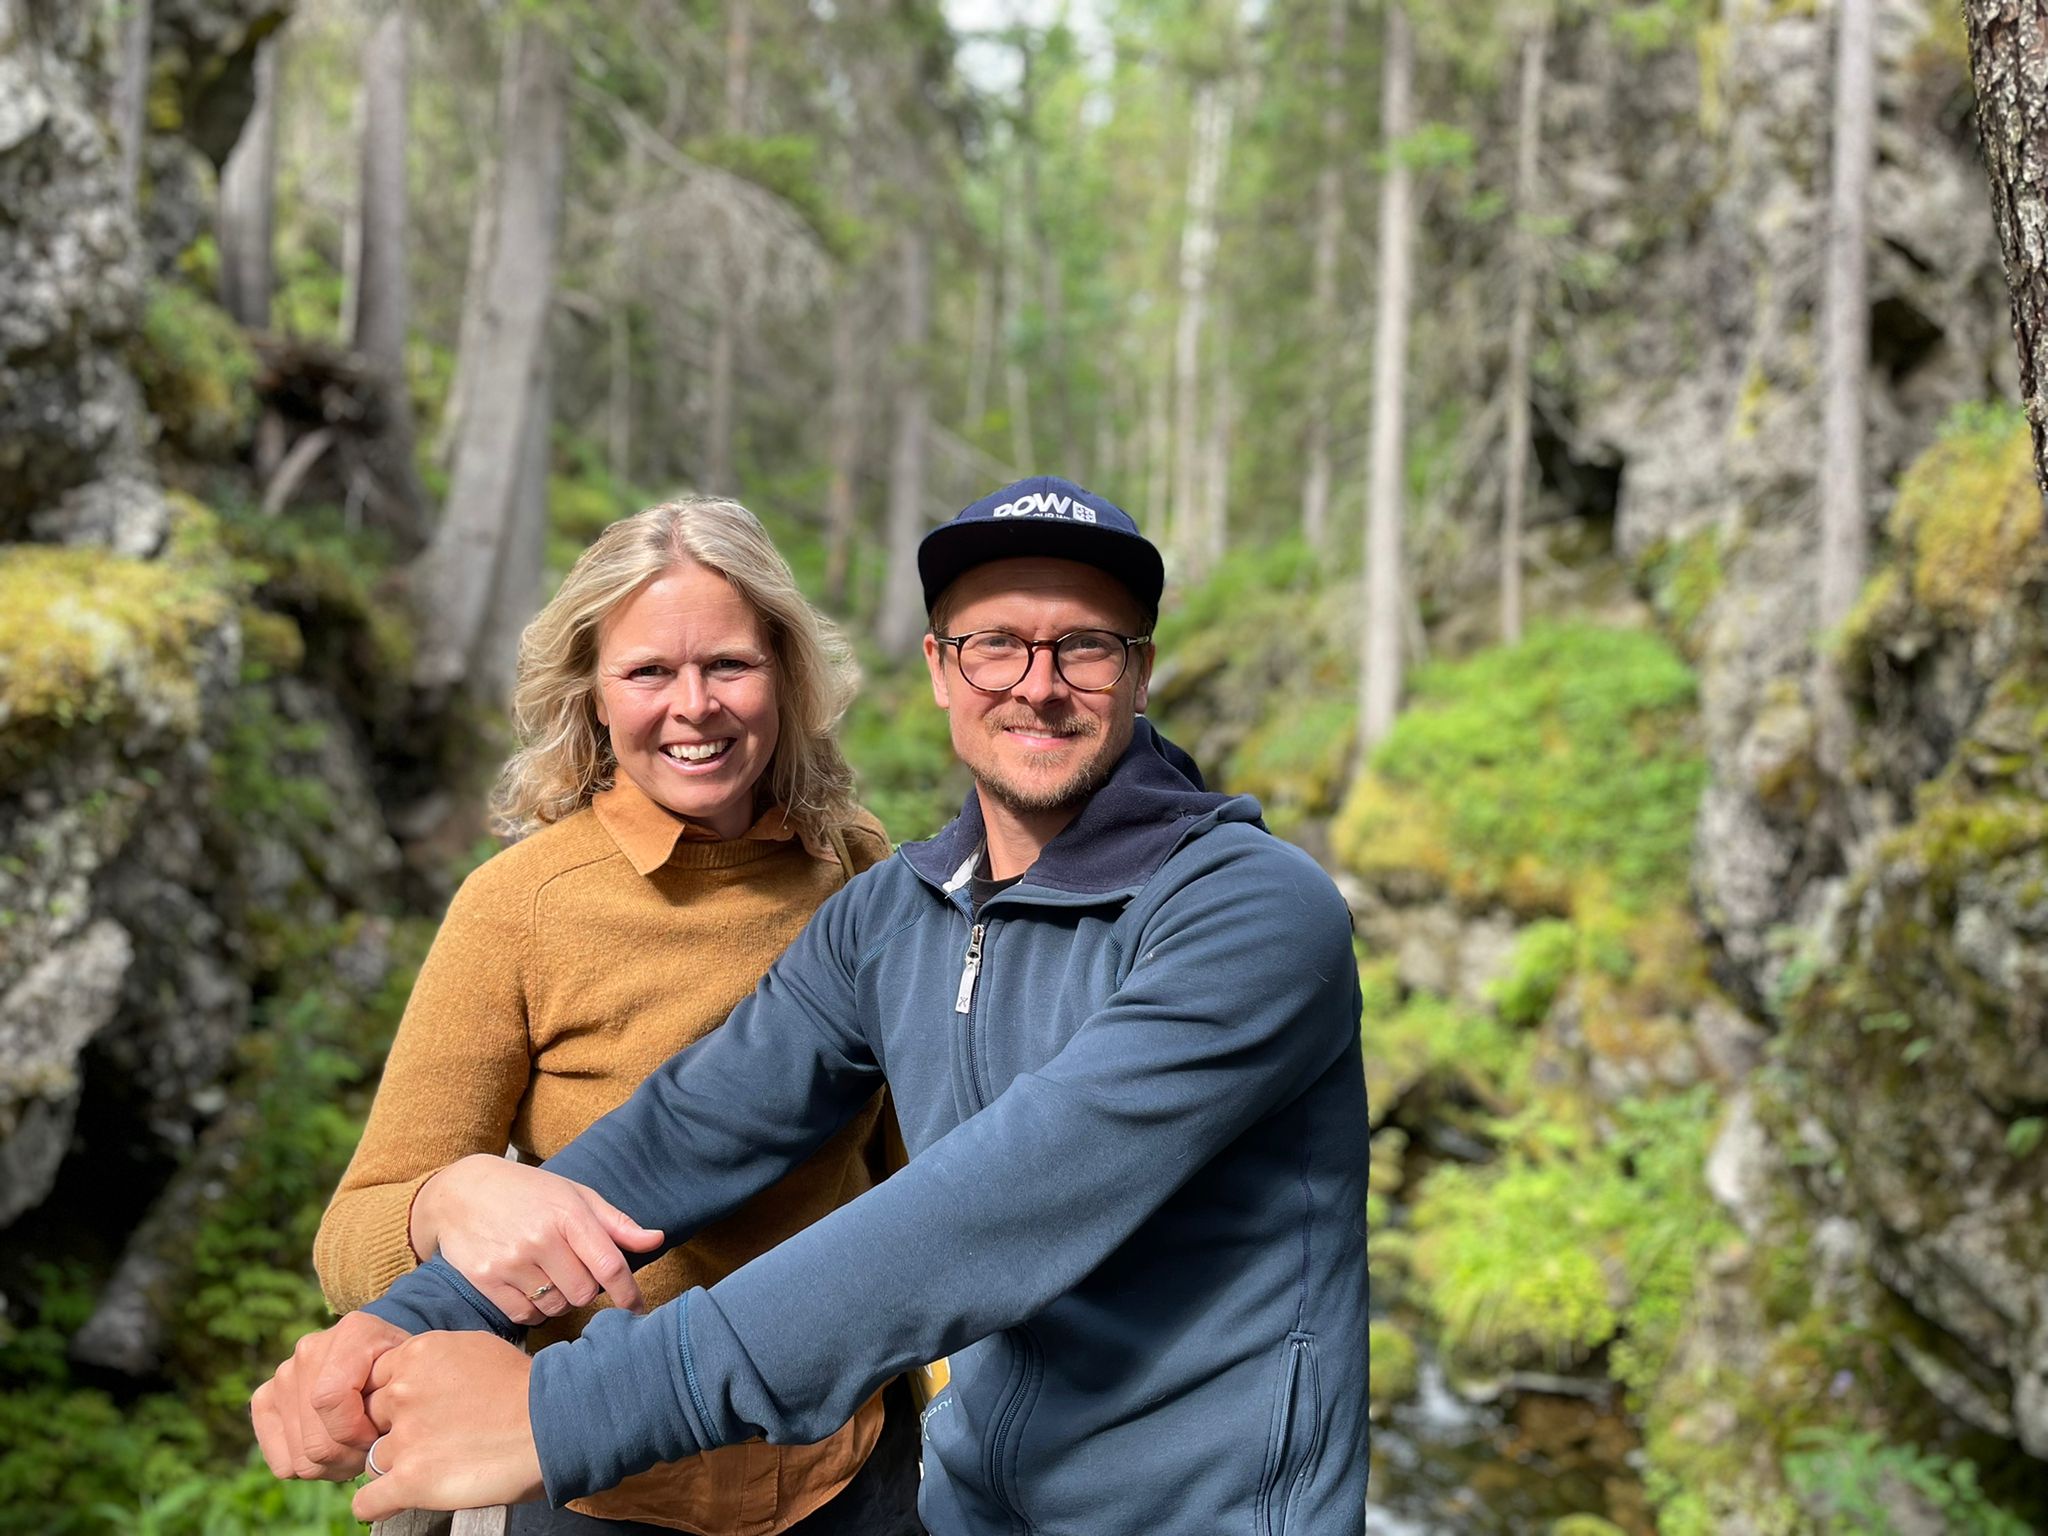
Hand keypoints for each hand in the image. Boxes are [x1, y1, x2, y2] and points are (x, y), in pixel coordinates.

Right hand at [251, 1310, 409, 1479]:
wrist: (378, 1353)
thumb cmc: (400, 1369)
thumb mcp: (413, 1375)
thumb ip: (398, 1399)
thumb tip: (375, 1444)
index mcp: (352, 1333)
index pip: (330, 1399)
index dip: (357, 1432)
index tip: (379, 1436)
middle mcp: (309, 1350)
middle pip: (316, 1440)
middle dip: (351, 1457)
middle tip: (369, 1451)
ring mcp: (282, 1375)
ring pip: (302, 1459)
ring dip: (333, 1466)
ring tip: (354, 1449)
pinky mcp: (265, 1400)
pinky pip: (283, 1463)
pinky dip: (310, 1468)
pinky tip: (332, 1448)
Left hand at [351, 1332, 544, 1521]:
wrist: (554, 1421)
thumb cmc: (525, 1387)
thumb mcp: (475, 1348)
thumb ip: (434, 1361)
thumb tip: (421, 1374)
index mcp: (417, 1354)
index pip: (376, 1380)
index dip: (393, 1399)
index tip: (412, 1411)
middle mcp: (403, 1392)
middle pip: (370, 1420)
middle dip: (393, 1430)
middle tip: (429, 1437)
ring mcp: (405, 1438)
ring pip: (373, 1460)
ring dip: (397, 1465)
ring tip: (434, 1465)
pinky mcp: (411, 1480)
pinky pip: (368, 1501)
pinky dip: (378, 1504)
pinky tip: (396, 1499)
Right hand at [409, 1154, 663, 1322]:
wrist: (461, 1192)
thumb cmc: (528, 1192)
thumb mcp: (574, 1195)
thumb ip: (616, 1223)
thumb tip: (656, 1240)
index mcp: (568, 1213)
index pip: (609, 1265)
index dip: (629, 1293)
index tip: (637, 1308)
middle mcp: (540, 1238)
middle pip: (584, 1293)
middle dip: (586, 1289)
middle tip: (575, 1272)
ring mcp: (510, 1260)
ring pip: (555, 1307)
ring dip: (560, 1300)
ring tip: (549, 1275)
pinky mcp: (485, 1279)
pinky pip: (524, 1315)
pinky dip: (533, 1309)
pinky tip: (528, 1287)